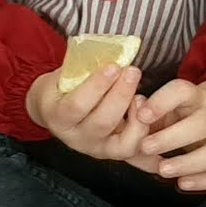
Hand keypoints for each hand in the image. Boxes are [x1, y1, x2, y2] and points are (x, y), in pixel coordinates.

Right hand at [26, 62, 148, 161]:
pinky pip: (137, 153)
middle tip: (133, 72)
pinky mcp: (115, 155)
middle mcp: (77, 139)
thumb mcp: (62, 76)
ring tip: (142, 95)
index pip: (78, 104)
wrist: (54, 112)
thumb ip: (82, 69)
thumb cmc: (60, 89)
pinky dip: (147, 135)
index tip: (114, 66)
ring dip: (137, 118)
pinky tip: (151, 115)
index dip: (97, 85)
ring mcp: (97, 150)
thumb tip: (111, 52)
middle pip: (103, 122)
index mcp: (58, 118)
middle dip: (121, 95)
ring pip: (123, 143)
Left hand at [126, 77, 205, 193]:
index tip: (141, 115)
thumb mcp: (160, 110)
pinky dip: (205, 180)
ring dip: (188, 163)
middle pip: (203, 124)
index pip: (182, 91)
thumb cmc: (175, 117)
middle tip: (146, 147)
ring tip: (163, 169)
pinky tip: (183, 183)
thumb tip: (128, 125)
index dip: (162, 102)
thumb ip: (144, 118)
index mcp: (194, 96)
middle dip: (172, 138)